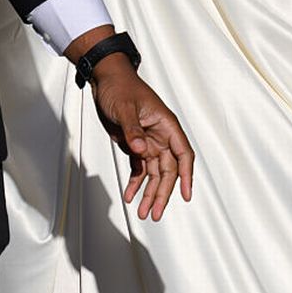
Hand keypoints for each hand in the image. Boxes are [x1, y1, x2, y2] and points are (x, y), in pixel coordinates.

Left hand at [91, 55, 195, 219]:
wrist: (105, 80)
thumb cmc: (120, 87)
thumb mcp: (125, 108)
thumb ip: (133, 130)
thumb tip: (141, 151)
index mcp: (166, 125)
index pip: (183, 154)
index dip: (186, 176)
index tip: (185, 195)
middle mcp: (160, 136)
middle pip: (168, 170)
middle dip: (163, 193)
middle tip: (154, 212)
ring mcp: (148, 141)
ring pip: (155, 173)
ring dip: (149, 192)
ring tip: (143, 211)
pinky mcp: (135, 145)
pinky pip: (139, 168)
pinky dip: (136, 182)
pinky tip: (130, 195)